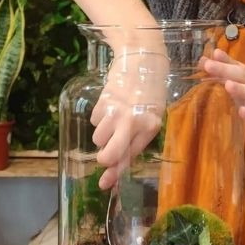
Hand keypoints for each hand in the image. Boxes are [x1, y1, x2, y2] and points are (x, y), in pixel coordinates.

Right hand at [91, 46, 167, 190]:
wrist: (142, 59)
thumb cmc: (150, 91)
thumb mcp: (151, 115)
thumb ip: (135, 138)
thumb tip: (116, 164)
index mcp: (150, 127)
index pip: (130, 157)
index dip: (116, 173)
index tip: (105, 185)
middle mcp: (133, 122)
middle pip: (109, 154)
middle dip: (104, 159)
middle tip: (104, 155)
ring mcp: (117, 111)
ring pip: (97, 138)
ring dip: (102, 134)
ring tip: (114, 119)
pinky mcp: (104, 101)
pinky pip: (94, 120)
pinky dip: (99, 117)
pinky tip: (110, 106)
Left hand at [200, 48, 244, 146]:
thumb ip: (229, 78)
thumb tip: (205, 64)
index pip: (240, 66)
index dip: (226, 59)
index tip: (213, 52)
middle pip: (244, 76)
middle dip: (227, 70)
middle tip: (209, 65)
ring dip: (241, 89)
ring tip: (228, 85)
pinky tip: (242, 112)